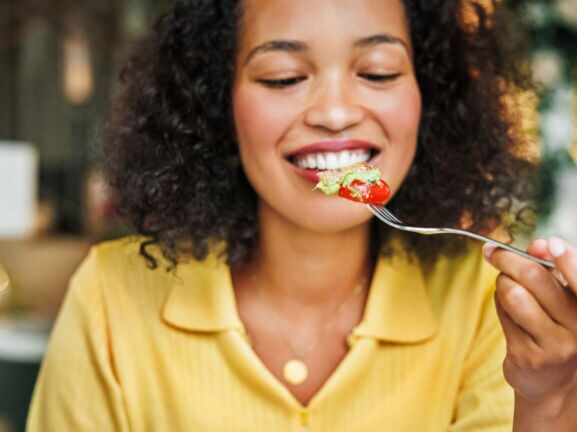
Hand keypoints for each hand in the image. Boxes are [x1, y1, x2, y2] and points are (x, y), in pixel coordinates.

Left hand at [483, 237, 576, 423]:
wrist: (554, 384)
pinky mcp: (528, 355)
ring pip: (513, 295)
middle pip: (535, 278)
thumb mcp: (563, 299)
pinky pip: (502, 314)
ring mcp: (554, 344)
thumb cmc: (557, 328)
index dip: (567, 259)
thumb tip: (537, 245)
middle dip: (508, 259)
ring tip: (506, 287)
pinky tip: (508, 310)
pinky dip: (499, 304)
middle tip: (493, 253)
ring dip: (501, 284)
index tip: (549, 244)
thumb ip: (552, 269)